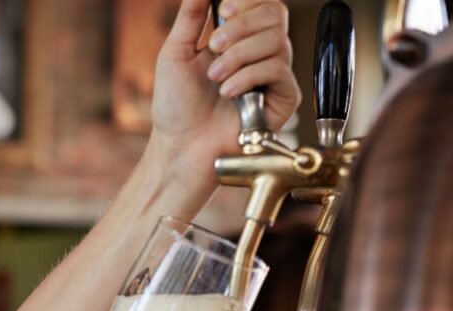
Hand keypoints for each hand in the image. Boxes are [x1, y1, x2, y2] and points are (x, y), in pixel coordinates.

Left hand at [149, 0, 302, 190]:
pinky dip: (247, 77)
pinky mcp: (284, 97)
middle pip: (275, 14)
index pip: (261, 4)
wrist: (182, 146)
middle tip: (214, 47)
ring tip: (215, 78)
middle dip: (240, 27)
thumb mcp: (176, 53)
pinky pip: (277, 70)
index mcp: (238, 38)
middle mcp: (260, 52)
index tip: (224, 9)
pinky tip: (228, 93)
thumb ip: (190, 18)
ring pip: (276, 41)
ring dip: (238, 56)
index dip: (248, 0)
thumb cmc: (177, 106)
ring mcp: (274, 74)